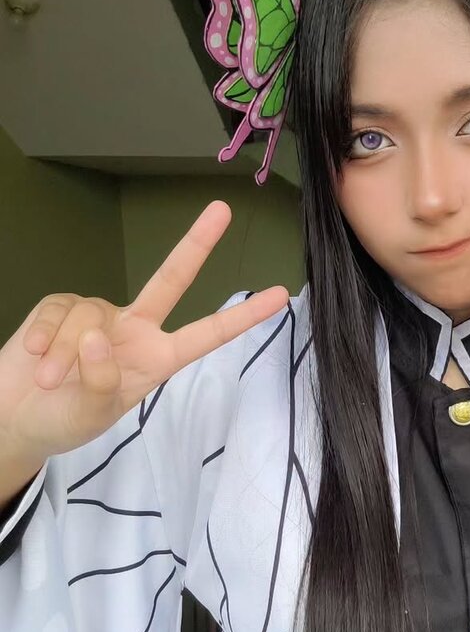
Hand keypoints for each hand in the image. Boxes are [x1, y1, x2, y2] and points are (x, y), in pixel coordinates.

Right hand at [0, 201, 288, 465]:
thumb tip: (98, 334)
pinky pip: (57, 313)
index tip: (280, 296)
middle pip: (170, 279)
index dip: (242, 316)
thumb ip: (101, 380)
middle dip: (196, 244)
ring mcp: (98, 315)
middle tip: (222, 210)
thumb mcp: (94, 413)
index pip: (207, 333)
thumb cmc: (65, 420)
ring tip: (49, 382)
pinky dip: (45, 336)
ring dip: (66, 352)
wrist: (16, 419)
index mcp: (158, 357)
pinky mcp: (60, 308)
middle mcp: (134, 328)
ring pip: (89, 315)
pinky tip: (34, 357)